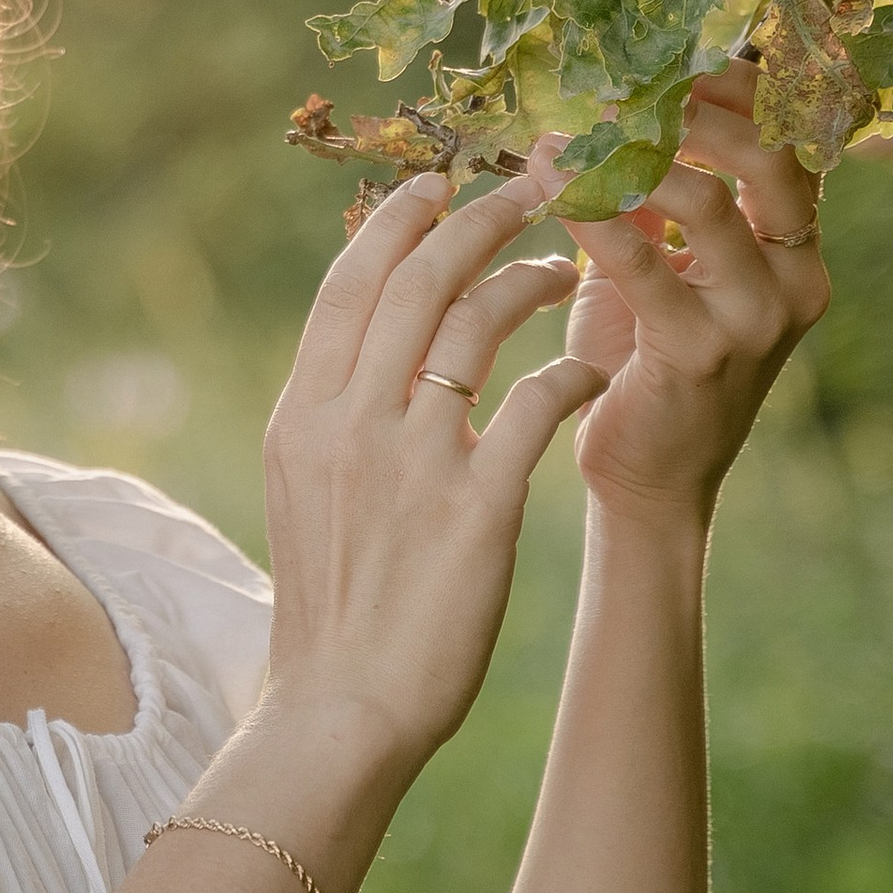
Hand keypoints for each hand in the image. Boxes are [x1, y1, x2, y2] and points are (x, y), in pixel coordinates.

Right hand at [262, 151, 605, 775]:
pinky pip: (536, 404)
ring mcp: (410, 461)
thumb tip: (371, 348)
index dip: (396, 220)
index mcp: (301, 414)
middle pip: (418, 280)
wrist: (342, 707)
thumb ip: (334, 414)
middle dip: (479, 218)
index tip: (439, 185)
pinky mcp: (476, 507)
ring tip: (567, 272)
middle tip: (529, 188)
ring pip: (479, 325)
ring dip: (531, 281)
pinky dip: (569, 371)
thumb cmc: (332, 606)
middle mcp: (348, 423)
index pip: (347, 284)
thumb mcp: (305, 491)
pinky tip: (590, 369)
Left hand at [561, 64, 828, 531]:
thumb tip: (615, 110)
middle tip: (626, 86)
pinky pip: (643, 264)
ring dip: (631, 156)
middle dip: (697, 110)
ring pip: (709, 203)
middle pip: (770, 158)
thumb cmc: (645, 364)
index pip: (789, 146)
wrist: (647, 478)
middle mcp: (794, 282)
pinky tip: (550, 188)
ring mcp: (755, 320)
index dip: (738, 93)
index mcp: (795, 254)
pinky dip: (594, 216)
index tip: (672, 57)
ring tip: (568, 133)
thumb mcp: (663, 270)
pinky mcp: (699, 355)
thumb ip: (656, 200)